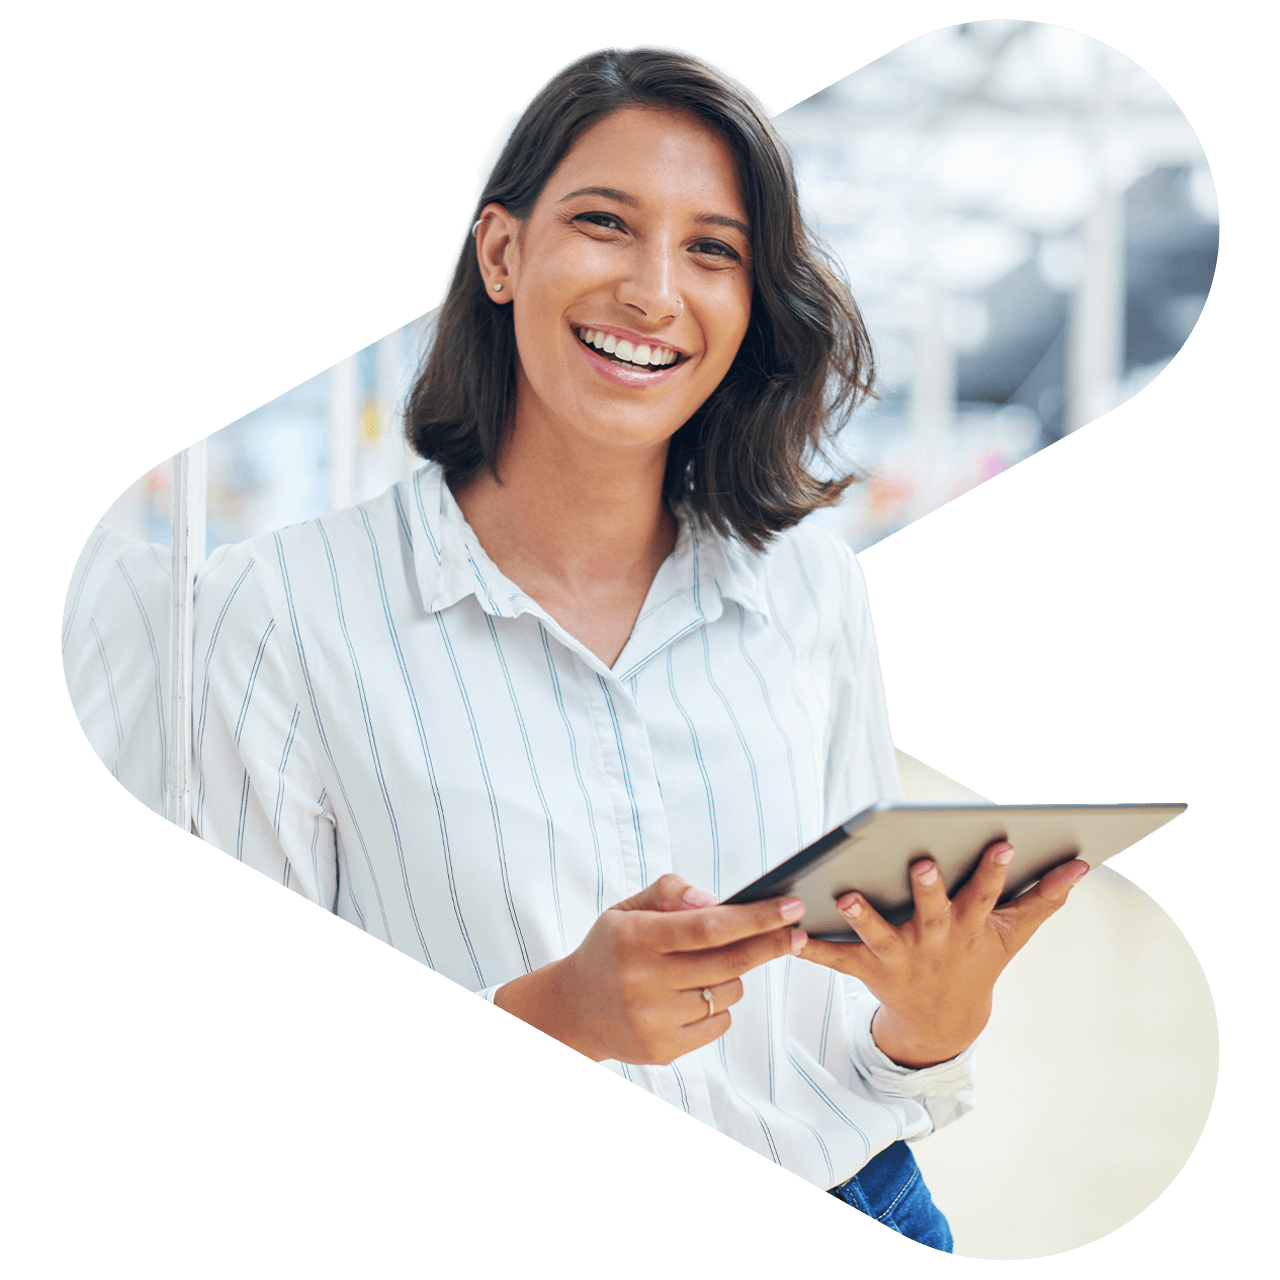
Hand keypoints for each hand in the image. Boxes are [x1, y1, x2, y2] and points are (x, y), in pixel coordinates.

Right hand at [519, 873, 807, 1065]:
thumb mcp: (627, 909)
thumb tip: (714, 900)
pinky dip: (718, 1004)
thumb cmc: (611, 949)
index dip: (755, 918)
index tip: (790, 907)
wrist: (575, 1008)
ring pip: (729, 992)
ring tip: (706, 966)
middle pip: (729, 962)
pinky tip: (692, 995)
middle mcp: (643, 982)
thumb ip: (668, 892)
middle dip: (770, 944)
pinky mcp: (663, 1049)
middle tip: (796, 932)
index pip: (707, 927)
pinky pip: (719, 1022)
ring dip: (733, 975)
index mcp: (635, 939)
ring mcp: (654, 1020)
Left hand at [796, 841, 1089, 1067]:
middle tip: (921, 862)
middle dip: (928, 889)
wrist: (943, 1020)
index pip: (986, 892)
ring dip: (862, 916)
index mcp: (970, 925)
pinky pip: (837, 958)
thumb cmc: (977, 958)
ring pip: (879, 935)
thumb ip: (1043, 898)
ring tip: (843, 895)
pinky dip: (814, 948)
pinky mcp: (868, 969)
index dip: (995, 870)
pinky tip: (791, 935)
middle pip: (933, 912)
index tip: (1002, 841)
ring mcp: (901, 956)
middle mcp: (935, 940)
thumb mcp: (1013, 933)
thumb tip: (1081, 864)